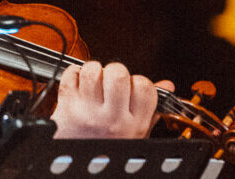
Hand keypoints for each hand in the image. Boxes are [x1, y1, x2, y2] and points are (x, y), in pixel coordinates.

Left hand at [50, 61, 174, 138]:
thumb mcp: (136, 134)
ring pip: (93, 70)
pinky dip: (73, 74)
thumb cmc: (107, 146)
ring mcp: (89, 113)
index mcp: (135, 125)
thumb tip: (166, 85)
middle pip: (118, 74)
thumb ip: (151, 109)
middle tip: (110, 82)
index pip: (145, 87)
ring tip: (94, 82)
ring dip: (93, 70)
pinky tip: (78, 85)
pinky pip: (71, 74)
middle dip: (114, 71)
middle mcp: (113, 119)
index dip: (137, 81)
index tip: (130, 87)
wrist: (76, 164)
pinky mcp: (67, 108)